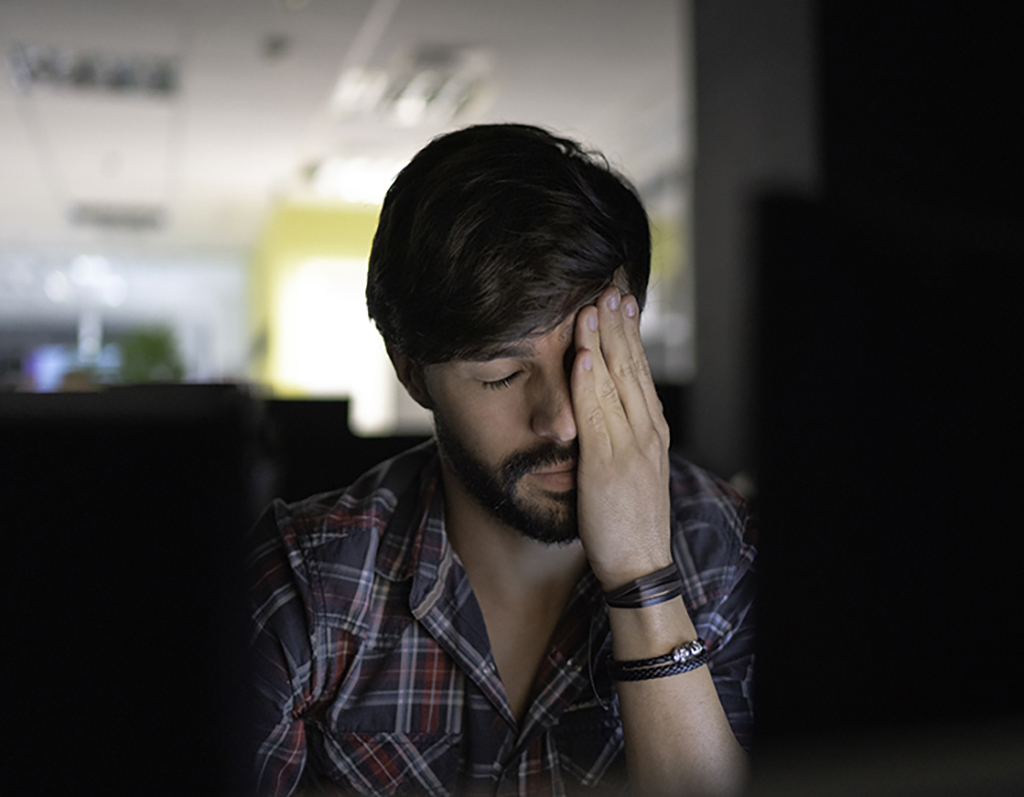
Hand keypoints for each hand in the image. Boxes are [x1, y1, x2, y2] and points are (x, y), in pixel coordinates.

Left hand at [571, 285, 672, 589]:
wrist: (639, 565)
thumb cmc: (628, 522)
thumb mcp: (630, 471)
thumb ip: (619, 439)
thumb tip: (600, 414)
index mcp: (651, 430)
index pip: (639, 371)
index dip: (628, 334)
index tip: (620, 302)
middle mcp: (646, 430)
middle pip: (632, 366)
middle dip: (620, 324)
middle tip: (610, 286)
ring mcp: (630, 445)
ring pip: (616, 381)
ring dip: (603, 340)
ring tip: (593, 305)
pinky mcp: (608, 462)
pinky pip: (597, 413)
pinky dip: (590, 381)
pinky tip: (582, 354)